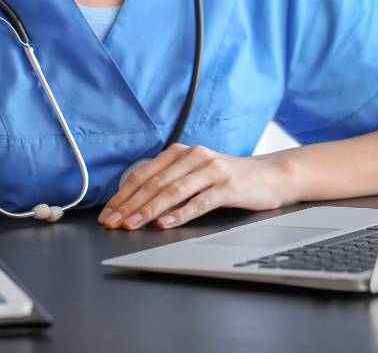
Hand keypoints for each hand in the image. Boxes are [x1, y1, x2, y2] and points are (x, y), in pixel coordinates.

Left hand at [96, 143, 285, 230]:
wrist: (269, 176)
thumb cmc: (227, 178)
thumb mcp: (195, 173)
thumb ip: (170, 182)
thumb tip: (136, 204)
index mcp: (181, 152)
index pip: (144, 174)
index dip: (123, 194)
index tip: (108, 213)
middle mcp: (194, 156)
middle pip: (155, 183)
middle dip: (130, 204)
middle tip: (113, 222)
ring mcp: (212, 170)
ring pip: (173, 191)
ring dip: (149, 210)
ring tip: (132, 224)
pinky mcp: (228, 187)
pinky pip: (200, 202)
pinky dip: (180, 214)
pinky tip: (165, 224)